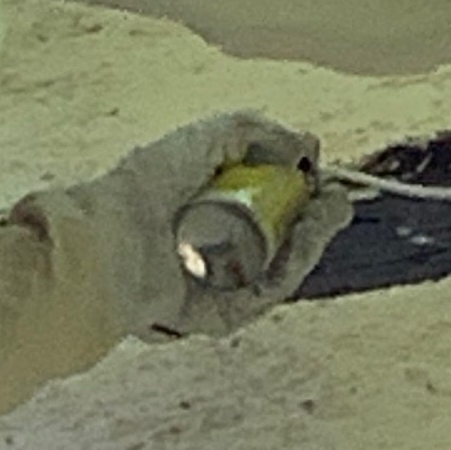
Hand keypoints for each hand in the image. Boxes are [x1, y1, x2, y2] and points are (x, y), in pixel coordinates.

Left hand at [33, 112, 352, 346]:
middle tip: (337, 202)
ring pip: (279, 270)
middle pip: (281, 241)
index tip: (323, 181)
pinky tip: (302, 243)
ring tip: (327, 214)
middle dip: (315, 221)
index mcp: (206, 209)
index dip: (301, 194)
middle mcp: (211, 249)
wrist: (112, 238)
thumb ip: (259, 133)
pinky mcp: (216, 316)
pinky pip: (262, 296)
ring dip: (310, 242)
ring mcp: (215, 285)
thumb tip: (307, 148)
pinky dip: (287, 271)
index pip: (268, 206)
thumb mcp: (208, 137)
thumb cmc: (147, 184)